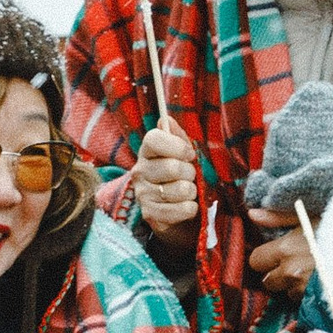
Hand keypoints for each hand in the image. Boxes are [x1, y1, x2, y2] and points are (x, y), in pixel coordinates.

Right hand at [130, 121, 197, 242]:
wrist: (174, 212)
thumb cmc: (180, 177)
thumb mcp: (182, 154)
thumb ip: (177, 137)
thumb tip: (165, 119)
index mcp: (147, 152)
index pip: (154, 139)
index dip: (177, 146)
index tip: (189, 154)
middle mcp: (139, 171)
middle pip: (172, 167)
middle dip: (190, 173)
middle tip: (190, 177)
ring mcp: (142, 194)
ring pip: (181, 189)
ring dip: (192, 192)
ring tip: (187, 192)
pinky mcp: (150, 214)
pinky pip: (182, 209)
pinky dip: (191, 208)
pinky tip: (186, 206)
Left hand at [246, 210, 309, 302]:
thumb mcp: (309, 216)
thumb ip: (278, 217)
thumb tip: (251, 214)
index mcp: (286, 249)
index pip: (255, 261)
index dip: (264, 258)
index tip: (276, 253)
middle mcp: (290, 272)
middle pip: (267, 281)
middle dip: (276, 275)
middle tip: (293, 264)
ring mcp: (303, 289)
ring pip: (285, 293)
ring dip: (292, 285)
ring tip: (308, 272)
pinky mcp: (315, 300)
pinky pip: (301, 300)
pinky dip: (306, 293)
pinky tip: (316, 281)